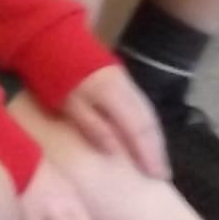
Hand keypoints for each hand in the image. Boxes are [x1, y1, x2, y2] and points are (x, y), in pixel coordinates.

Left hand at [47, 66, 168, 181]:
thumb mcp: (70, 104)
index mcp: (115, 94)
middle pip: (149, 122)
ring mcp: (127, 83)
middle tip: (163, 175)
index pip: (139, 128)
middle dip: (157, 149)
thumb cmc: (57, 78)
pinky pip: (142, 108)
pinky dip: (147, 127)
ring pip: (149, 114)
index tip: (157, 177)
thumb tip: (113, 151)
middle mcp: (128, 88)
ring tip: (158, 161)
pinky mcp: (123, 82)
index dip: (149, 154)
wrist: (54, 42)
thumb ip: (92, 125)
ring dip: (155, 139)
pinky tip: (145, 139)